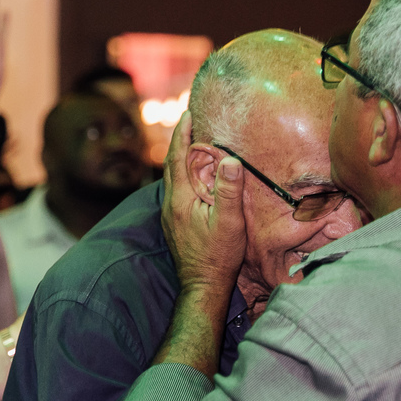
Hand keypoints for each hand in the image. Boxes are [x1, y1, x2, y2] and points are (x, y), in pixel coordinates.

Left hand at [159, 111, 245, 293]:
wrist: (202, 285)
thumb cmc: (219, 256)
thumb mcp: (230, 223)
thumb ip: (229, 191)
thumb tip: (230, 160)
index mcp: (181, 200)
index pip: (178, 158)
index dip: (182, 135)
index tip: (187, 114)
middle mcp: (170, 205)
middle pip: (171, 165)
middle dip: (179, 142)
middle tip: (190, 123)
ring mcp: (169, 215)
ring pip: (172, 179)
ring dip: (180, 159)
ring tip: (193, 145)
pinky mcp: (174, 224)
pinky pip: (176, 191)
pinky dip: (183, 176)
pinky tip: (194, 178)